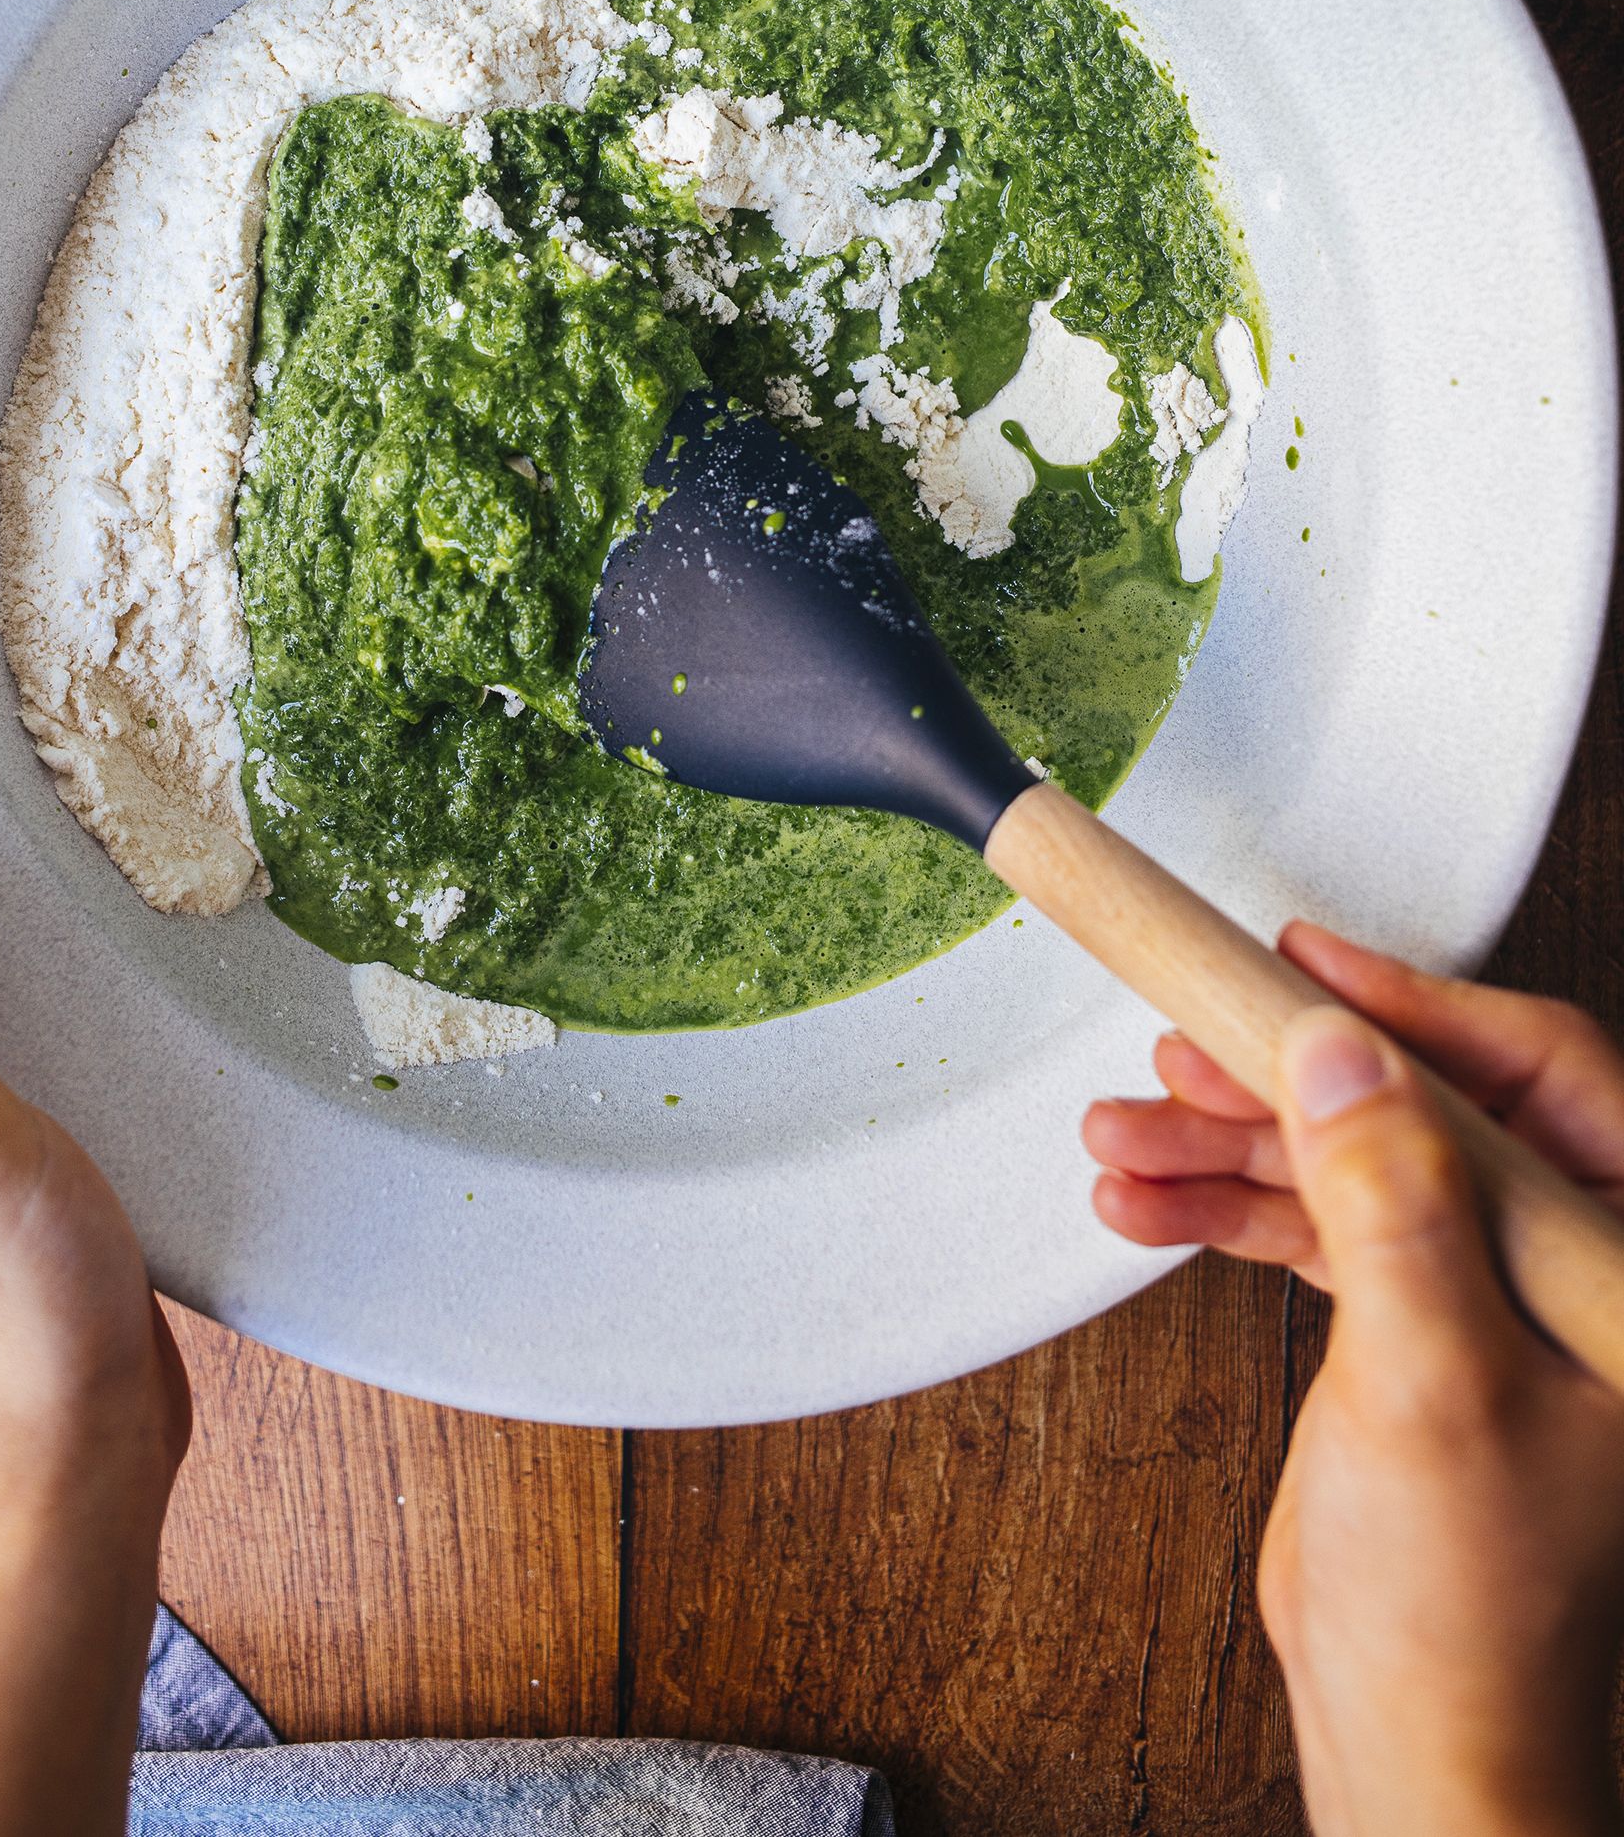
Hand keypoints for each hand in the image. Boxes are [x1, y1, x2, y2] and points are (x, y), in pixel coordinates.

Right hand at [1085, 924, 1623, 1836]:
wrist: (1417, 1728)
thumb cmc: (1474, 1605)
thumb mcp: (1432, 1381)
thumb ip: (1392, 1207)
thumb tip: (1347, 1059)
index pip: (1549, 1079)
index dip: (1421, 1009)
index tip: (1306, 965)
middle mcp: (1568, 1269)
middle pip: (1425, 1108)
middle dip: (1288, 1078)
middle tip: (1182, 1043)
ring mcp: (1485, 1296)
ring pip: (1352, 1160)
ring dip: (1229, 1142)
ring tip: (1126, 1137)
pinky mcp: (1410, 1328)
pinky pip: (1315, 1225)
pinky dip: (1225, 1206)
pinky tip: (1147, 1197)